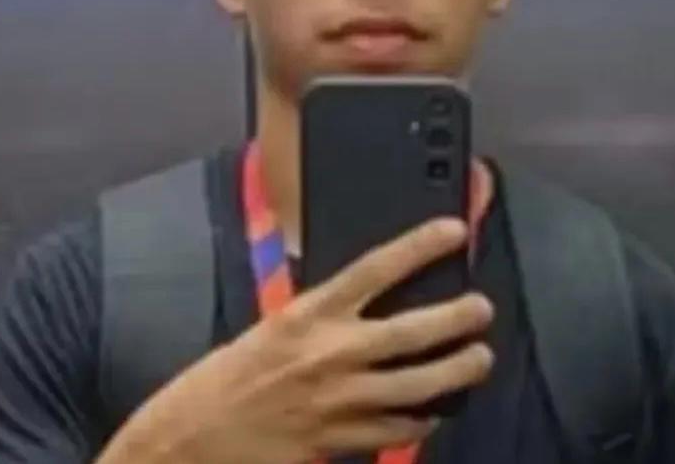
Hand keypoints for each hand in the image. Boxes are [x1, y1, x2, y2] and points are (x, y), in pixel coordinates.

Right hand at [98, 217, 494, 463]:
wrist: (191, 438)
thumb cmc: (226, 379)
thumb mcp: (272, 330)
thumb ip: (321, 319)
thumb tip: (367, 307)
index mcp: (308, 314)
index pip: (375, 269)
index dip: (419, 246)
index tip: (454, 231)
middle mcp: (330, 354)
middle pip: (412, 331)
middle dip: (458, 319)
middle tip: (482, 309)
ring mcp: (339, 401)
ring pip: (418, 385)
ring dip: (457, 372)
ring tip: (479, 359)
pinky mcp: (339, 442)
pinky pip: (397, 431)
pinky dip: (421, 420)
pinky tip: (432, 412)